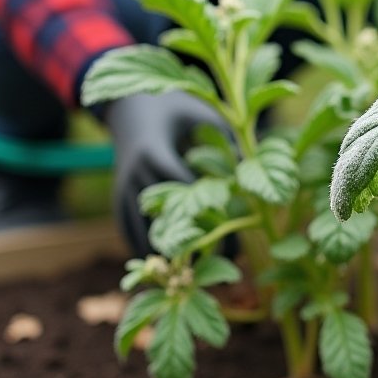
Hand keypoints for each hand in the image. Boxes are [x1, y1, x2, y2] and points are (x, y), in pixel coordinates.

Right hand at [99, 91, 227, 254]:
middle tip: (225, 262)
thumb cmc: (173, 107)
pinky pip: (131, 235)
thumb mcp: (201, 114)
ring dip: (171, 253)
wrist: (129, 108)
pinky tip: (178, 264)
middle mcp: (134, 177)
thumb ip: (227, 137)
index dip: (209, 216)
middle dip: (194, 242)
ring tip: (203, 270)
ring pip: (144, 234)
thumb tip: (260, 163)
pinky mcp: (117, 202)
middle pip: (163, 221)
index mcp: (154, 154)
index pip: (183, 195)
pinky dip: (153, 251)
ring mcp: (122, 192)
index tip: (235, 233)